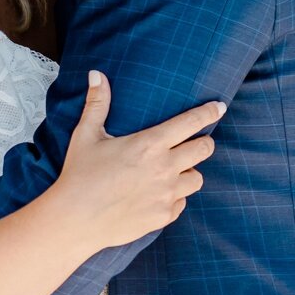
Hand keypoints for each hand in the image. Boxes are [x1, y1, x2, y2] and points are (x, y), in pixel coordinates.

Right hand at [45, 73, 222, 250]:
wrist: (75, 220)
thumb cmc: (79, 175)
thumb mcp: (86, 135)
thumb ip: (97, 103)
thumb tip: (97, 74)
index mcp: (150, 144)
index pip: (191, 122)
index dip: (209, 112)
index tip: (219, 107)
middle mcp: (164, 168)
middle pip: (204, 149)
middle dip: (203, 142)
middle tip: (194, 142)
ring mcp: (167, 194)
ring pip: (197, 178)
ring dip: (188, 171)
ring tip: (171, 171)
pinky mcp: (163, 216)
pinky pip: (182, 202)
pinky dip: (175, 197)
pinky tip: (157, 194)